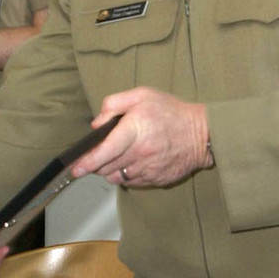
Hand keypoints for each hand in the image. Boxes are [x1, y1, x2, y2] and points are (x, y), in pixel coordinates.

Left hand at [71, 86, 211, 186]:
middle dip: (95, 163)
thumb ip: (114, 104)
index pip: (106, 151)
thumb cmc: (170, 111)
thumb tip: (97, 124)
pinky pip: (131, 182)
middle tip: (95, 155)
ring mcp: (148, 169)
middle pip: (106, 167)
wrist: (202, 134)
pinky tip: (131, 161)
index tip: (76, 168)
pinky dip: (125, 174)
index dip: (88, 161)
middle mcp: (140, 153)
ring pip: (116, 176)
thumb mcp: (142, 95)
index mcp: (135, 130)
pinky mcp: (155, 180)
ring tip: (117, 155)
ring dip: (110, 169)